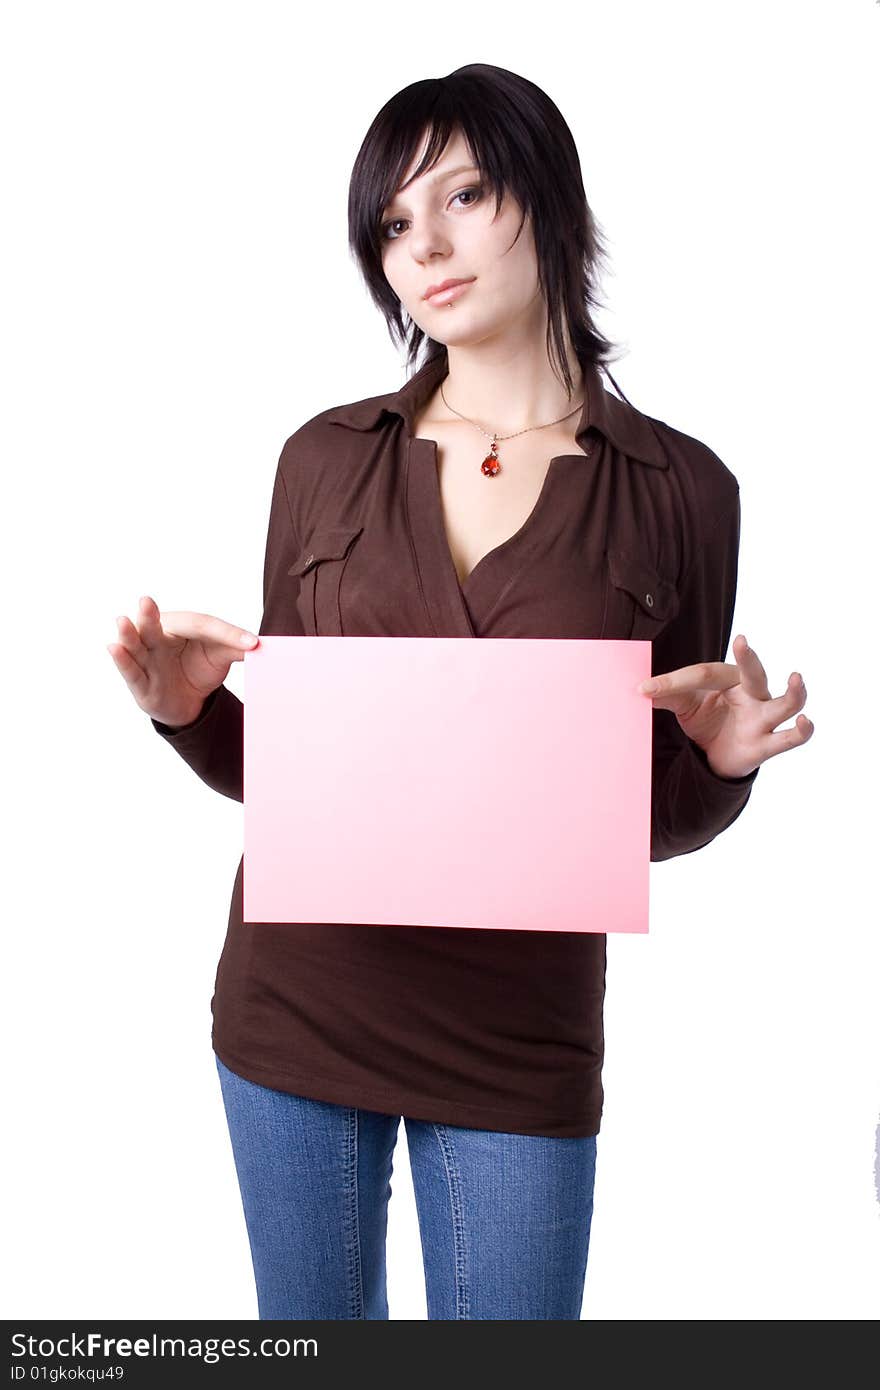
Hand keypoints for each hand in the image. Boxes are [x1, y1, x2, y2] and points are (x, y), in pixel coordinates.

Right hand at [107, 595, 258, 726]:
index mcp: (183, 627)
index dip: (227, 634)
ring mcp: (147, 660)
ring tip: (123, 621)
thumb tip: (261, 644)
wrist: (189, 702)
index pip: (202, 626)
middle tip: (146, 601)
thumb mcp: (221, 658)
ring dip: (129, 635)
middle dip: (149, 615)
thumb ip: (236, 648)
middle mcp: (160, 639)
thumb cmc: (200, 669)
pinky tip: (114, 646)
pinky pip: (130, 671)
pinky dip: (122, 660)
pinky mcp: (141, 685)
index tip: (251, 643)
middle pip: (154, 626)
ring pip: (136, 645)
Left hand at [636, 634, 813, 778]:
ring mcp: (762, 717)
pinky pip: (790, 737)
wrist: (715, 758)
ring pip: (785, 702)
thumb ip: (665, 696)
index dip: (672, 682)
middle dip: (749, 657)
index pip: (701, 674)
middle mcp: (750, 693)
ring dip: (794, 692)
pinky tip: (806, 722)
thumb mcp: (683, 706)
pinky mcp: (767, 744)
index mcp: (727, 679)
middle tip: (741, 640)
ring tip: (796, 678)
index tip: (644, 689)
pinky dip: (802, 731)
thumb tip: (638, 688)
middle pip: (752, 672)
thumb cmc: (705, 721)